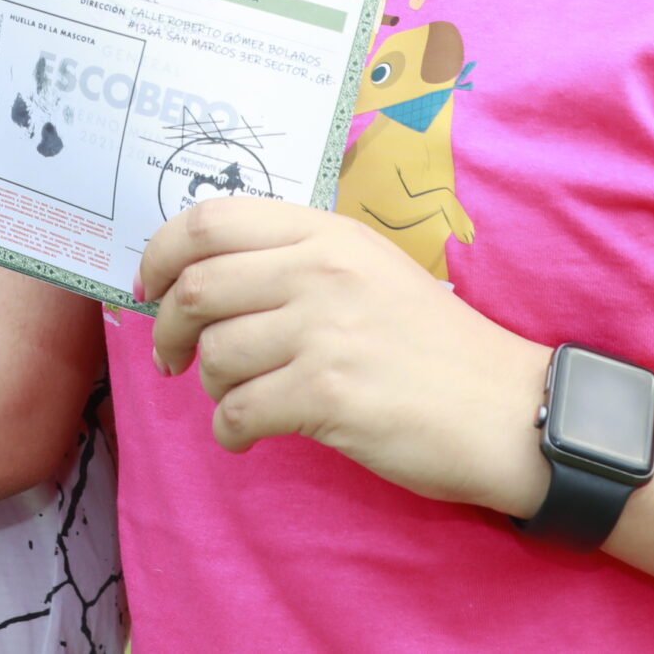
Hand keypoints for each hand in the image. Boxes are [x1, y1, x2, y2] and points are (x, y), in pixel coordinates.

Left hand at [140, 196, 550, 515]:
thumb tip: (201, 279)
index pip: (210, 219)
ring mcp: (324, 330)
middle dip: (165, 328)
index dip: (160, 252)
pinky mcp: (328, 392)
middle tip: (170, 357)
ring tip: (236, 397)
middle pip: (197, 287)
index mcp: (325, 233)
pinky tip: (246, 435)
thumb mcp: (367, 270)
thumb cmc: (431, 344)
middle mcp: (320, 271)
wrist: (505, 407)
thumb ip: (294, 261)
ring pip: (214, 354)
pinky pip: (238, 410)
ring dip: (208, 385)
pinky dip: (229, 430)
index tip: (148, 286)